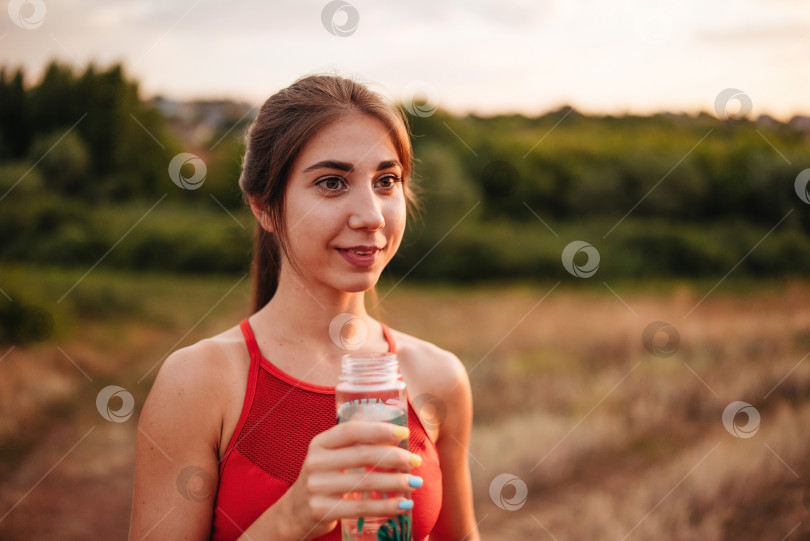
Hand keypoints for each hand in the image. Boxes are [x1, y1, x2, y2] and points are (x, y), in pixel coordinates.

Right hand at [277, 421, 421, 539]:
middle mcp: (316, 462)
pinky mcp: (322, 510)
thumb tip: (398, 438)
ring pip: (366, 482)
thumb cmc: (324, 478)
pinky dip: (387, 506)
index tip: (405, 433)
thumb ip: (353, 445)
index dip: (380, 430)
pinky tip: (404, 504)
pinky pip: (362, 507)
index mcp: (320, 443)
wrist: (295, 512)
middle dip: (395, 457)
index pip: (352, 430)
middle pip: (363, 455)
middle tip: (416, 461)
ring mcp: (317, 487)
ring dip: (397, 483)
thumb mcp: (329, 456)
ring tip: (415, 482)